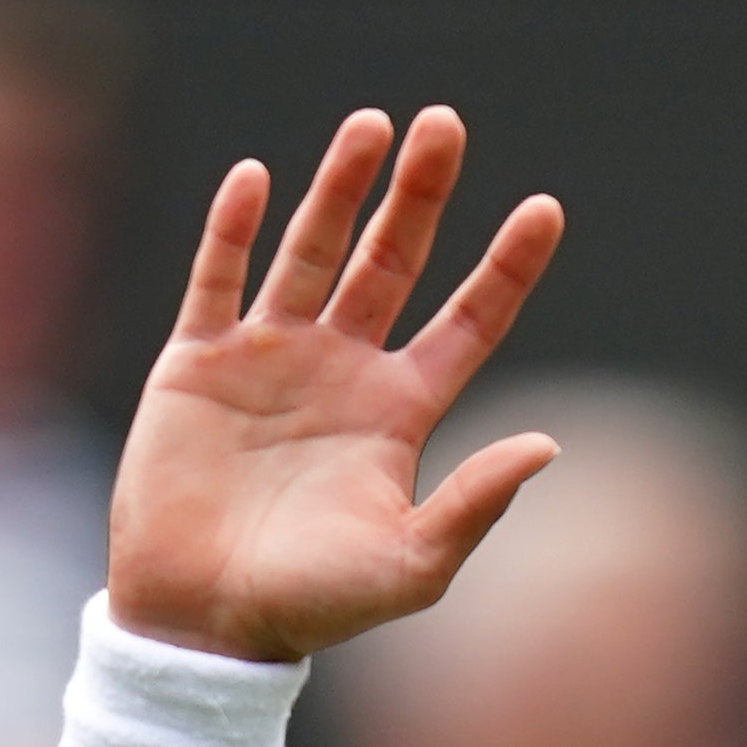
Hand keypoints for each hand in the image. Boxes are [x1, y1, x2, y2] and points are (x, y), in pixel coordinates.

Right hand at [106, 110, 564, 664]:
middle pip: (392, 261)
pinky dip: (236, 228)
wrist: (204, 621)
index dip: (507, 267)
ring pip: (312, 249)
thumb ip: (476, 504)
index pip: (468, 322)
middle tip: (447, 124)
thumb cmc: (313, 606)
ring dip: (339, 186)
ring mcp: (270, 358)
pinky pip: (220, 277)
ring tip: (373, 125)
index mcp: (399, 414)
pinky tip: (259, 178)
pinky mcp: (199, 361)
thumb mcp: (411, 564)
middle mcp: (341, 372)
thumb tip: (548, 444)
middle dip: (419, 195)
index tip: (546, 208)